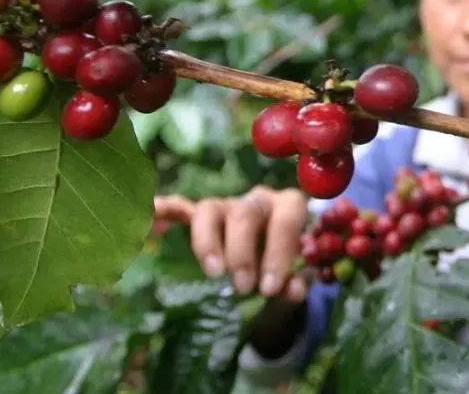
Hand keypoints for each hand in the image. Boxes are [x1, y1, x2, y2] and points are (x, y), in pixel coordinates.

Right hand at [154, 186, 309, 300]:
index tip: (270, 288)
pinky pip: (179, 208)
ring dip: (208, 242)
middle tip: (243, 288)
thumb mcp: (291, 287)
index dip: (280, 251)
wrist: (265, 277)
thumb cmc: (280, 276)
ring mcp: (226, 206)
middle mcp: (257, 200)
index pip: (288, 217)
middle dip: (242, 252)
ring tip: (213, 273)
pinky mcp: (198, 217)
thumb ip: (294, 288)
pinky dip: (166, 210)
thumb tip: (292, 288)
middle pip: (245, 213)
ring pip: (210, 209)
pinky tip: (153, 212)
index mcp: (288, 208)